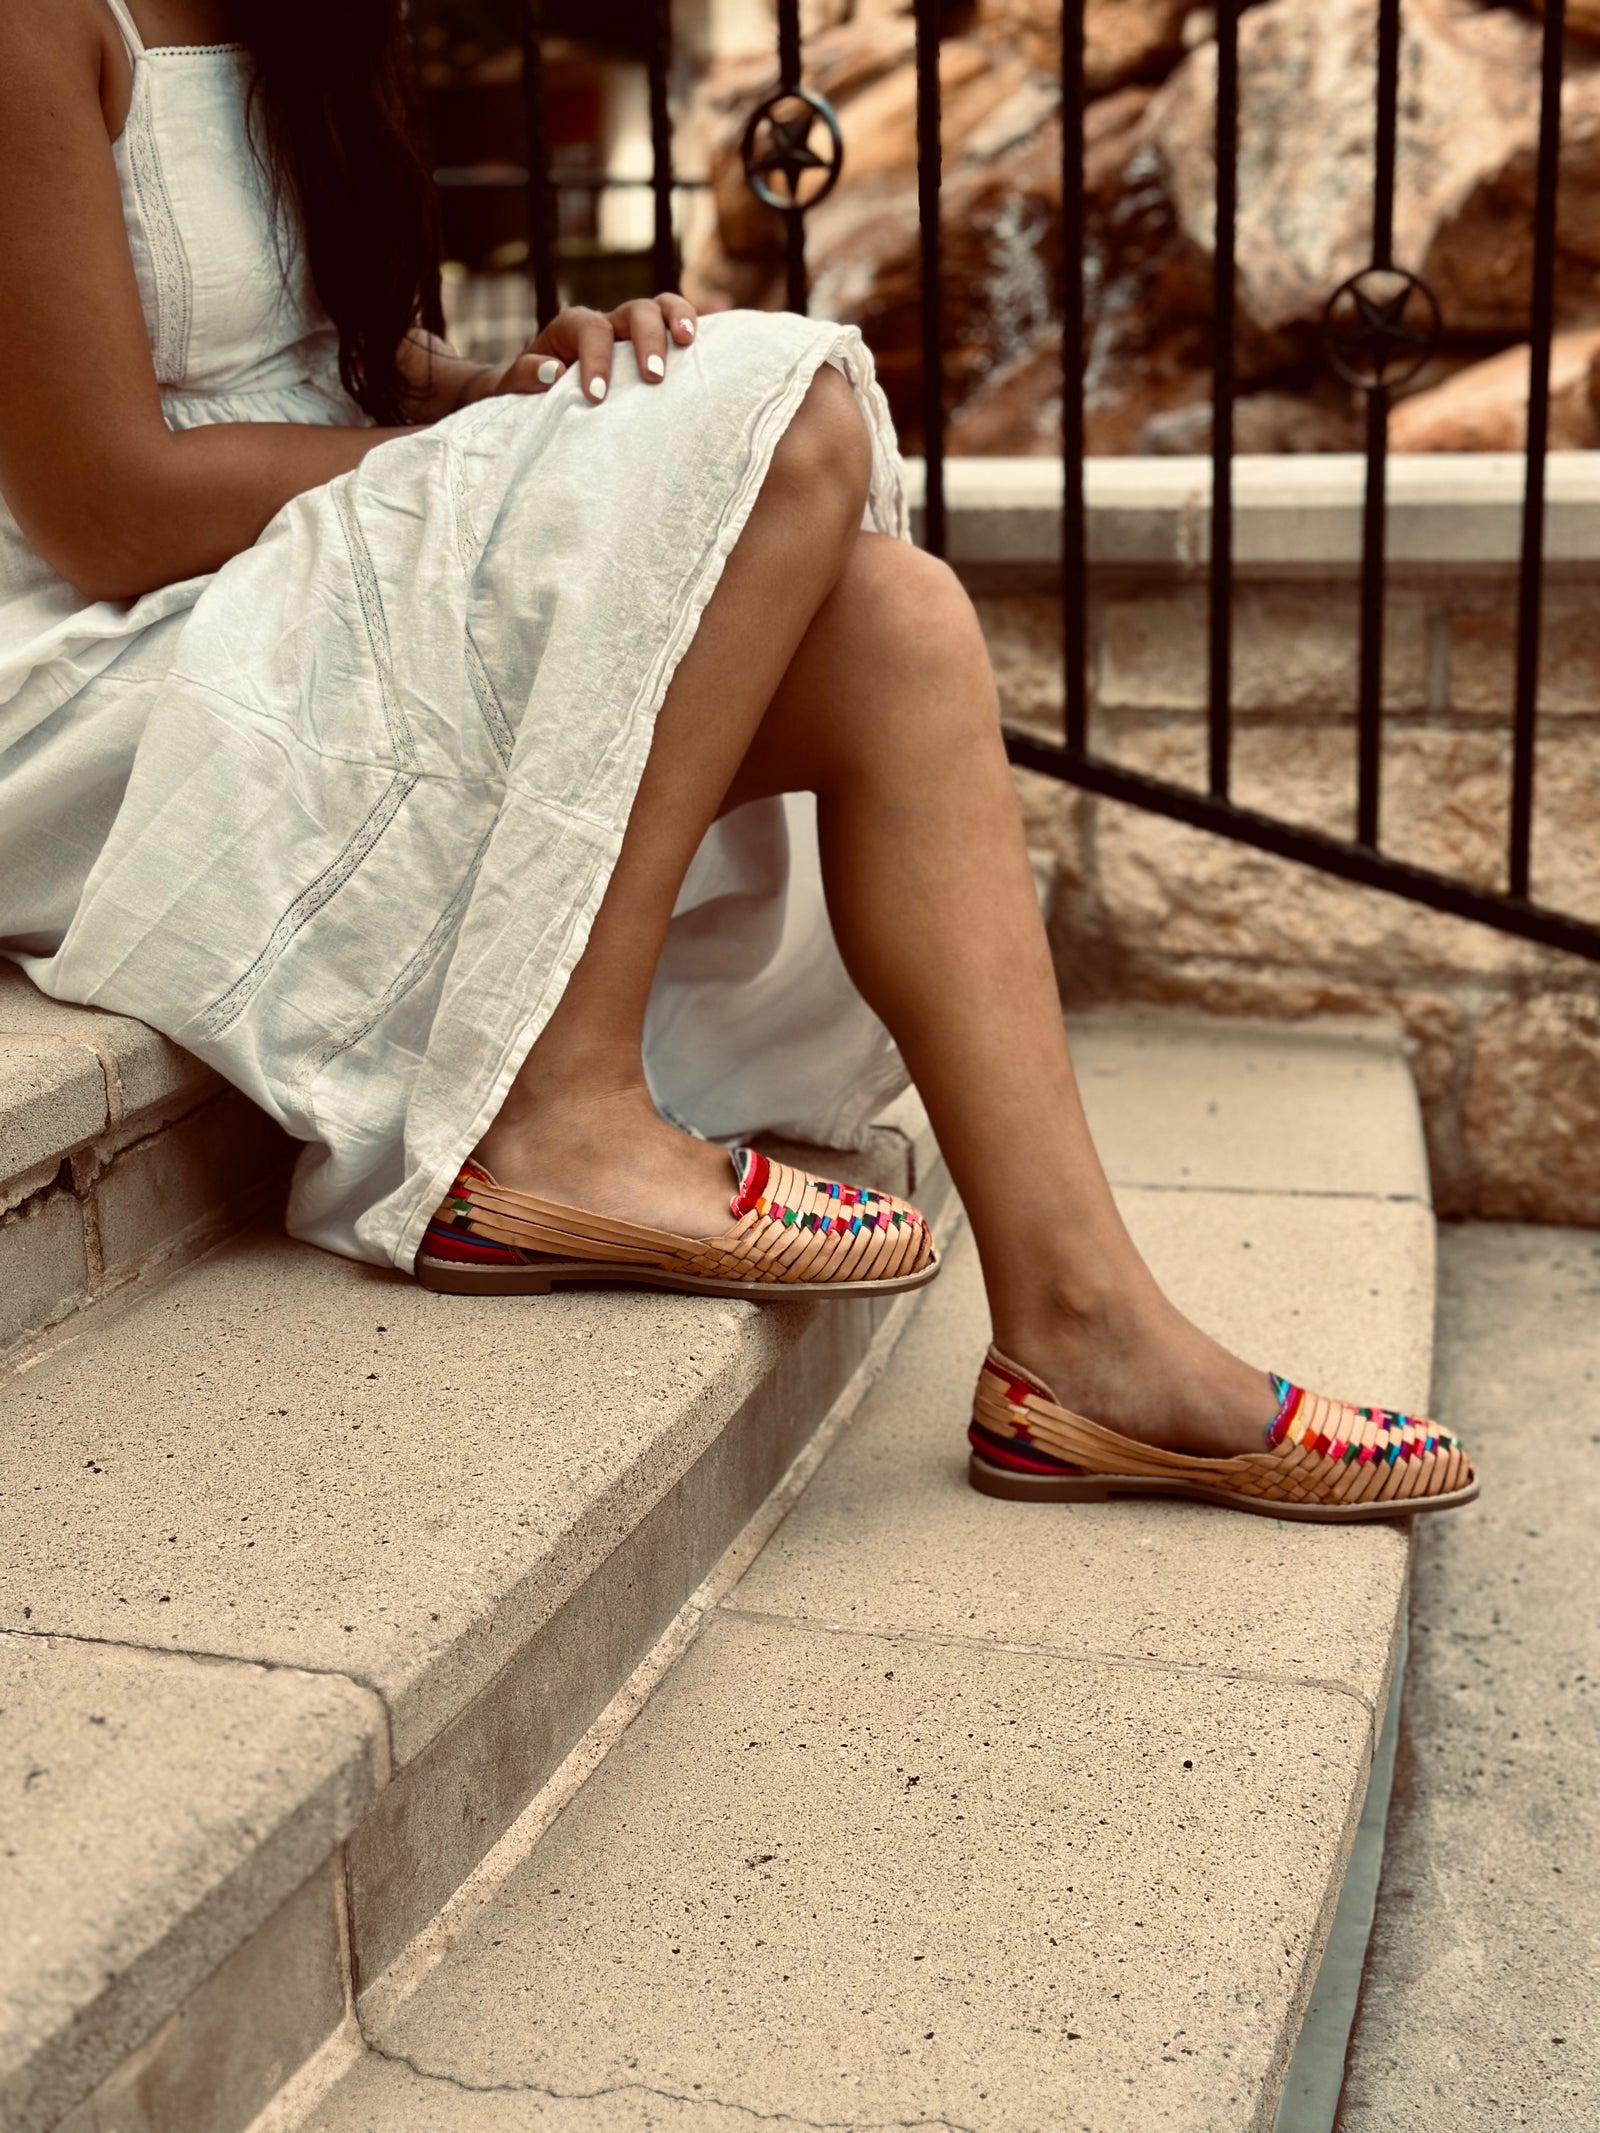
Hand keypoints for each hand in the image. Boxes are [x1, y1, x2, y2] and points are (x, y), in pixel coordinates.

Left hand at [466, 295, 699, 407]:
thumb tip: (552, 370)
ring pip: (662, 307)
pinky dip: (697, 326)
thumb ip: (524, 376)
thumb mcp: (512, 387)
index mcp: (572, 327)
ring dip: (679, 320)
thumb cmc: (528, 393)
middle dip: (647, 339)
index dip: (596, 360)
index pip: (590, 330)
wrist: (538, 393)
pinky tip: (711, 341)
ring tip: (689, 342)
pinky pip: (678, 327)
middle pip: (635, 310)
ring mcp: (633, 332)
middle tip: (652, 377)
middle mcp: (607, 322)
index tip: (597, 396)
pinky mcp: (653, 347)